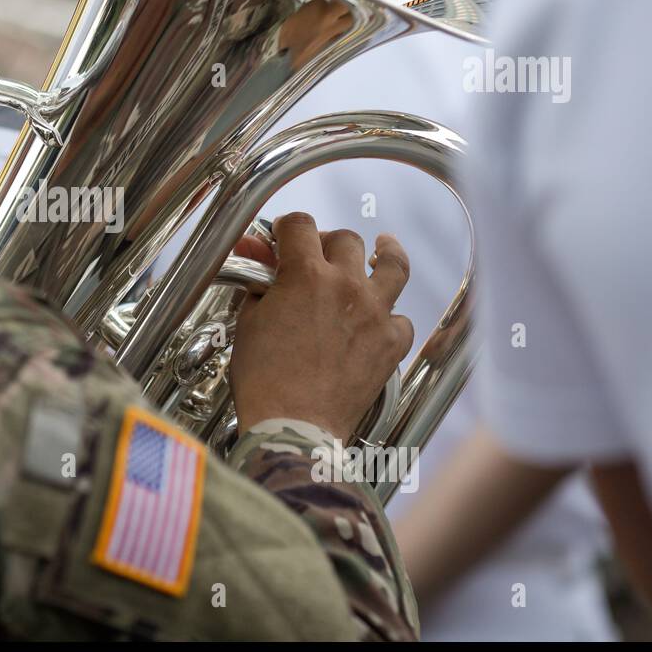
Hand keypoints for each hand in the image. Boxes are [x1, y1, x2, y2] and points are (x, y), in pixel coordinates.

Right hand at [229, 212, 413, 439]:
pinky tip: (379, 320)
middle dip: (328, 242)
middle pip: (347, 239)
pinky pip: (402, 319)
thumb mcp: (249, 322)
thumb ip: (259, 284)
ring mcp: (375, 314)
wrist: (294, 426)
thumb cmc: (264, 380)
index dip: (288, 226)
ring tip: (382, 250)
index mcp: (306, 276)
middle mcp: (347, 286)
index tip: (283, 236)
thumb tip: (260, 259)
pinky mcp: (391, 345)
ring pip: (394, 266)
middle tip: (318, 256)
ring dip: (385, 254)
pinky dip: (389, 317)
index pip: (301, 225)